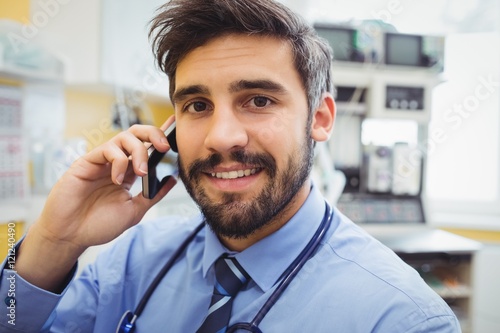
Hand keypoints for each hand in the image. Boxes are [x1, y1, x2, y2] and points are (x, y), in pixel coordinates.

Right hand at [16, 117, 175, 290]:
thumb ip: (153, 195)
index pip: (147, 147)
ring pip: (124, 137)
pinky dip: (118, 161)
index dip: (161, 136)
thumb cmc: (98, 225)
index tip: (176, 129)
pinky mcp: (86, 162)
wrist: (71, 236)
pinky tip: (117, 180)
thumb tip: (173, 179)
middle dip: (153, 133)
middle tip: (165, 146)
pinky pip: (107, 149)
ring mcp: (101, 161)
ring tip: (141, 172)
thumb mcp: (134, 211)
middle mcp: (116, 163)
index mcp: (128, 172)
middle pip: (136, 134)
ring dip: (138, 151)